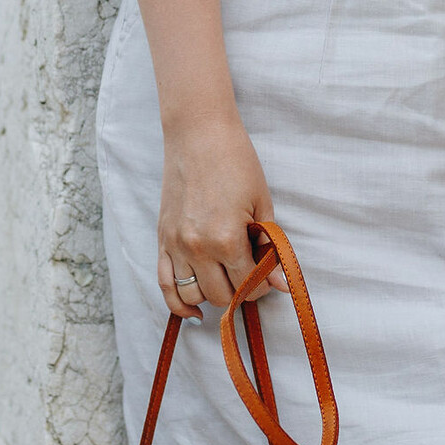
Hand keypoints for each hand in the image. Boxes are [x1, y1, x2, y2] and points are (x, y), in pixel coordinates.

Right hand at [157, 107, 286, 321]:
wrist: (198, 133)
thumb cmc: (236, 162)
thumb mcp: (262, 203)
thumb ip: (270, 248)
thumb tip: (282, 284)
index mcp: (226, 239)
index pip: (248, 283)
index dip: (264, 284)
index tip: (269, 275)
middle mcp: (197, 247)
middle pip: (221, 295)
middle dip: (241, 291)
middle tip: (251, 274)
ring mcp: (175, 244)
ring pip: (193, 296)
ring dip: (213, 295)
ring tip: (226, 279)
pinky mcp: (162, 238)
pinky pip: (164, 284)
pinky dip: (178, 304)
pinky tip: (194, 311)